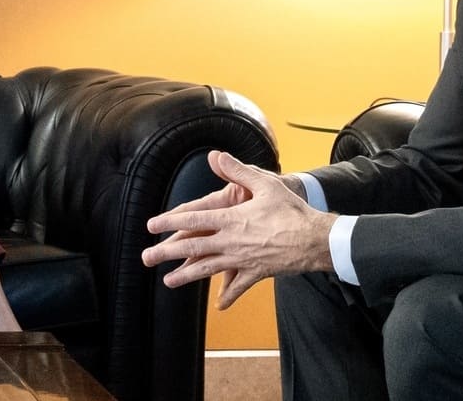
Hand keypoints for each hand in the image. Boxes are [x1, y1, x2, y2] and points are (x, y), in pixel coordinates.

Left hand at [142, 151, 337, 309]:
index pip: (193, 220)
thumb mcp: (265, 184)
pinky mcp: (257, 273)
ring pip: (208, 269)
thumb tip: (215, 156)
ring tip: (167, 281)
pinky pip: (239, 287)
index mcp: (231, 219)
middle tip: (147, 258)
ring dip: (186, 276)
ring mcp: (242, 260)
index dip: (170, 222)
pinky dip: (228, 296)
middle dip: (167, 253)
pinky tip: (219, 306)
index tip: (152, 225)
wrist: (315, 239)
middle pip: (193, 248)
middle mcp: (232, 242)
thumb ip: (237, 171)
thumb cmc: (291, 210)